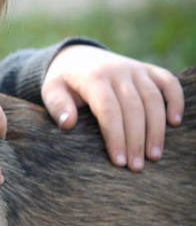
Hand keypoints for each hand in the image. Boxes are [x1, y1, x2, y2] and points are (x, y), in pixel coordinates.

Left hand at [42, 45, 183, 171]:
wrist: (77, 57)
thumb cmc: (63, 83)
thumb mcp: (51, 91)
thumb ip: (58, 106)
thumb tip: (68, 124)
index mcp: (94, 78)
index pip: (108, 110)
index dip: (115, 136)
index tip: (118, 161)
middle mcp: (118, 71)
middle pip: (133, 108)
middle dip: (136, 140)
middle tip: (136, 167)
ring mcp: (135, 69)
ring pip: (153, 99)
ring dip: (156, 129)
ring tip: (154, 156)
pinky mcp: (148, 70)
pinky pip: (168, 82)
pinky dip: (175, 100)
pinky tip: (175, 123)